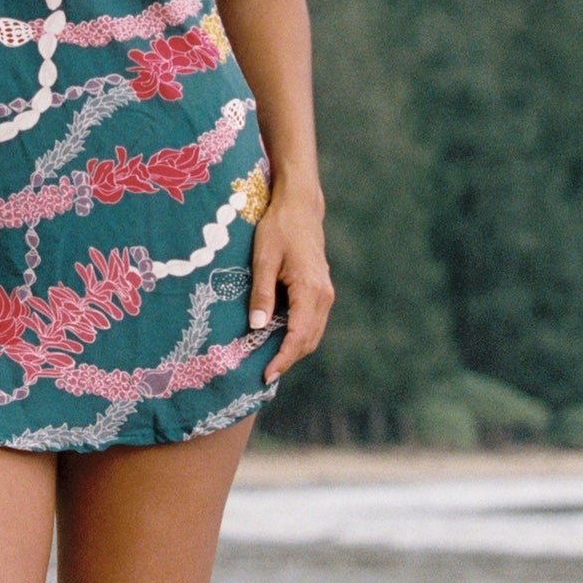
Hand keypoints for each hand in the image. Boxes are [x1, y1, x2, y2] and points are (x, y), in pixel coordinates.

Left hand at [247, 186, 332, 384]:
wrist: (300, 207)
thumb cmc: (278, 228)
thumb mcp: (263, 259)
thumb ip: (261, 294)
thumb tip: (256, 328)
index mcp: (310, 290)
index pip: (298, 336)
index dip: (283, 359)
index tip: (267, 376)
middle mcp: (323, 295)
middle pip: (309, 340)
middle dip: (288, 359)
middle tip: (263, 373)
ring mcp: (325, 293)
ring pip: (313, 333)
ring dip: (294, 349)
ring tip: (269, 360)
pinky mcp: (322, 290)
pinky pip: (313, 322)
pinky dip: (299, 335)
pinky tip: (278, 338)